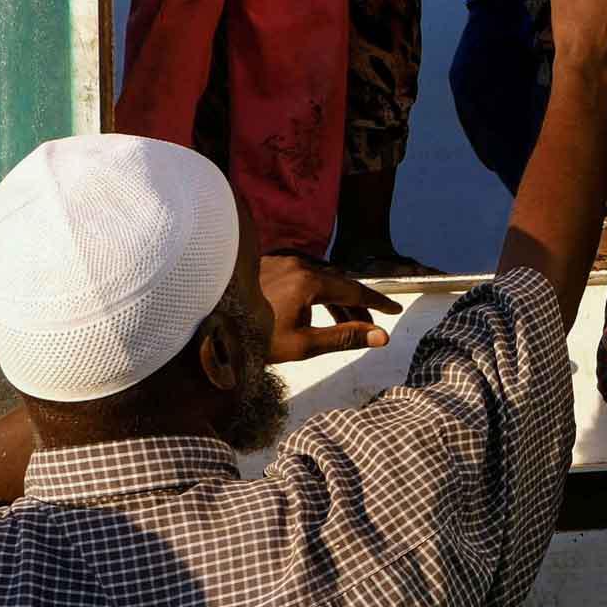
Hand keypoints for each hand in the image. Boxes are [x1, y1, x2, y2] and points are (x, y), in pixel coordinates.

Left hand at [260, 254, 402, 362]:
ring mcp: (282, 262)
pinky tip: (314, 308)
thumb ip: (346, 337)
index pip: (355, 292)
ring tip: (346, 322)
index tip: (396, 310)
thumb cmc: (255, 338)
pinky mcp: (269, 265)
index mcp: (310, 282)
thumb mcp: (304, 344)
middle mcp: (299, 265)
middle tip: (372, 324)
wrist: (210, 323)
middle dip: (357, 305)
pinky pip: (303, 277)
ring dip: (336, 300)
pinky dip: (316, 293)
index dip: (377, 303)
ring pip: (321, 280)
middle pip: (339, 284)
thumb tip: (382, 336)